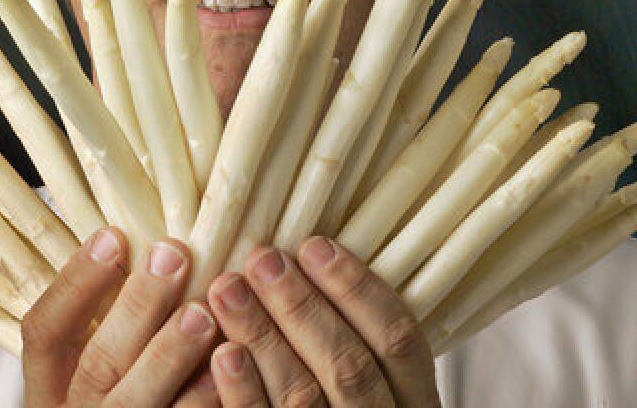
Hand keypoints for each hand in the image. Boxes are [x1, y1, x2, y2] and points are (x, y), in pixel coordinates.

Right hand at [22, 227, 220, 406]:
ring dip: (169, 355)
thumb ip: (110, 314)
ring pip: (134, 401)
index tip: (112, 235)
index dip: (76, 281)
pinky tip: (224, 363)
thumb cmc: (119, 387)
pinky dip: (200, 398)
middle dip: (137, 307)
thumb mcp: (95, 356)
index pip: (45, 329)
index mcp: (51, 382)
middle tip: (173, 258)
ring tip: (201, 312)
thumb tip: (146, 243)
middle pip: (98, 363)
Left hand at [206, 237, 439, 406]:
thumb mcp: (377, 383)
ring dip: (263, 337)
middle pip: (347, 365)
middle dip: (300, 305)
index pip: (399, 339)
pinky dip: (243, 394)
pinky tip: (222, 354)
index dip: (356, 288)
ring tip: (227, 289)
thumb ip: (356, 337)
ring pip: (304, 397)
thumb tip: (310, 254)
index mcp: (415, 404)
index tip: (313, 245)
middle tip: (261, 259)